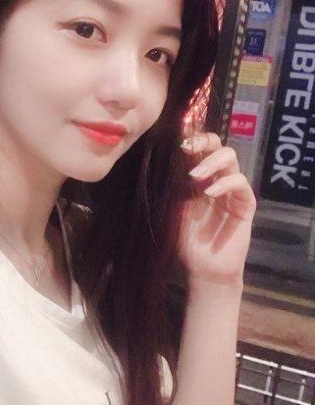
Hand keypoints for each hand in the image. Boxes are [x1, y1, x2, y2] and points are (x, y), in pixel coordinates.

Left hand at [178, 133, 255, 291]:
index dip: (191, 137)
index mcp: (198, 176)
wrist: (202, 267)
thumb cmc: (184, 239)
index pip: (199, 147)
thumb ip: (171, 183)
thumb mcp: (172, 206)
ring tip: (194, 178)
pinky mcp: (245, 203)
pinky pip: (240, 183)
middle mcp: (216, 177)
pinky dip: (225, 183)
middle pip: (218, 145)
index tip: (176, 137)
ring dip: (211, 162)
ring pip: (230, 158)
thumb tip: (159, 157)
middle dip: (202, 142)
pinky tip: (210, 192)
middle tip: (186, 149)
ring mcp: (232, 189)